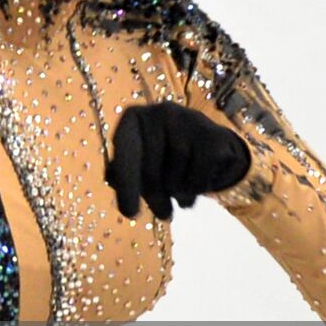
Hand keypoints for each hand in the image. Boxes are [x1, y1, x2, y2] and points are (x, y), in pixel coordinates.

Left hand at [105, 101, 251, 219]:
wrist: (212, 152)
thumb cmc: (165, 160)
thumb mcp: (139, 166)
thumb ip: (120, 174)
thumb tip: (112, 177)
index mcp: (134, 117)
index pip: (124, 149)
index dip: (126, 183)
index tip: (130, 214)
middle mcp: (160, 111)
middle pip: (150, 170)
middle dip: (155, 196)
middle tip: (163, 213)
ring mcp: (189, 120)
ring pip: (175, 178)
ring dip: (178, 192)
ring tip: (182, 184)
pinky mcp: (213, 136)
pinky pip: (197, 180)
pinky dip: (197, 190)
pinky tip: (199, 182)